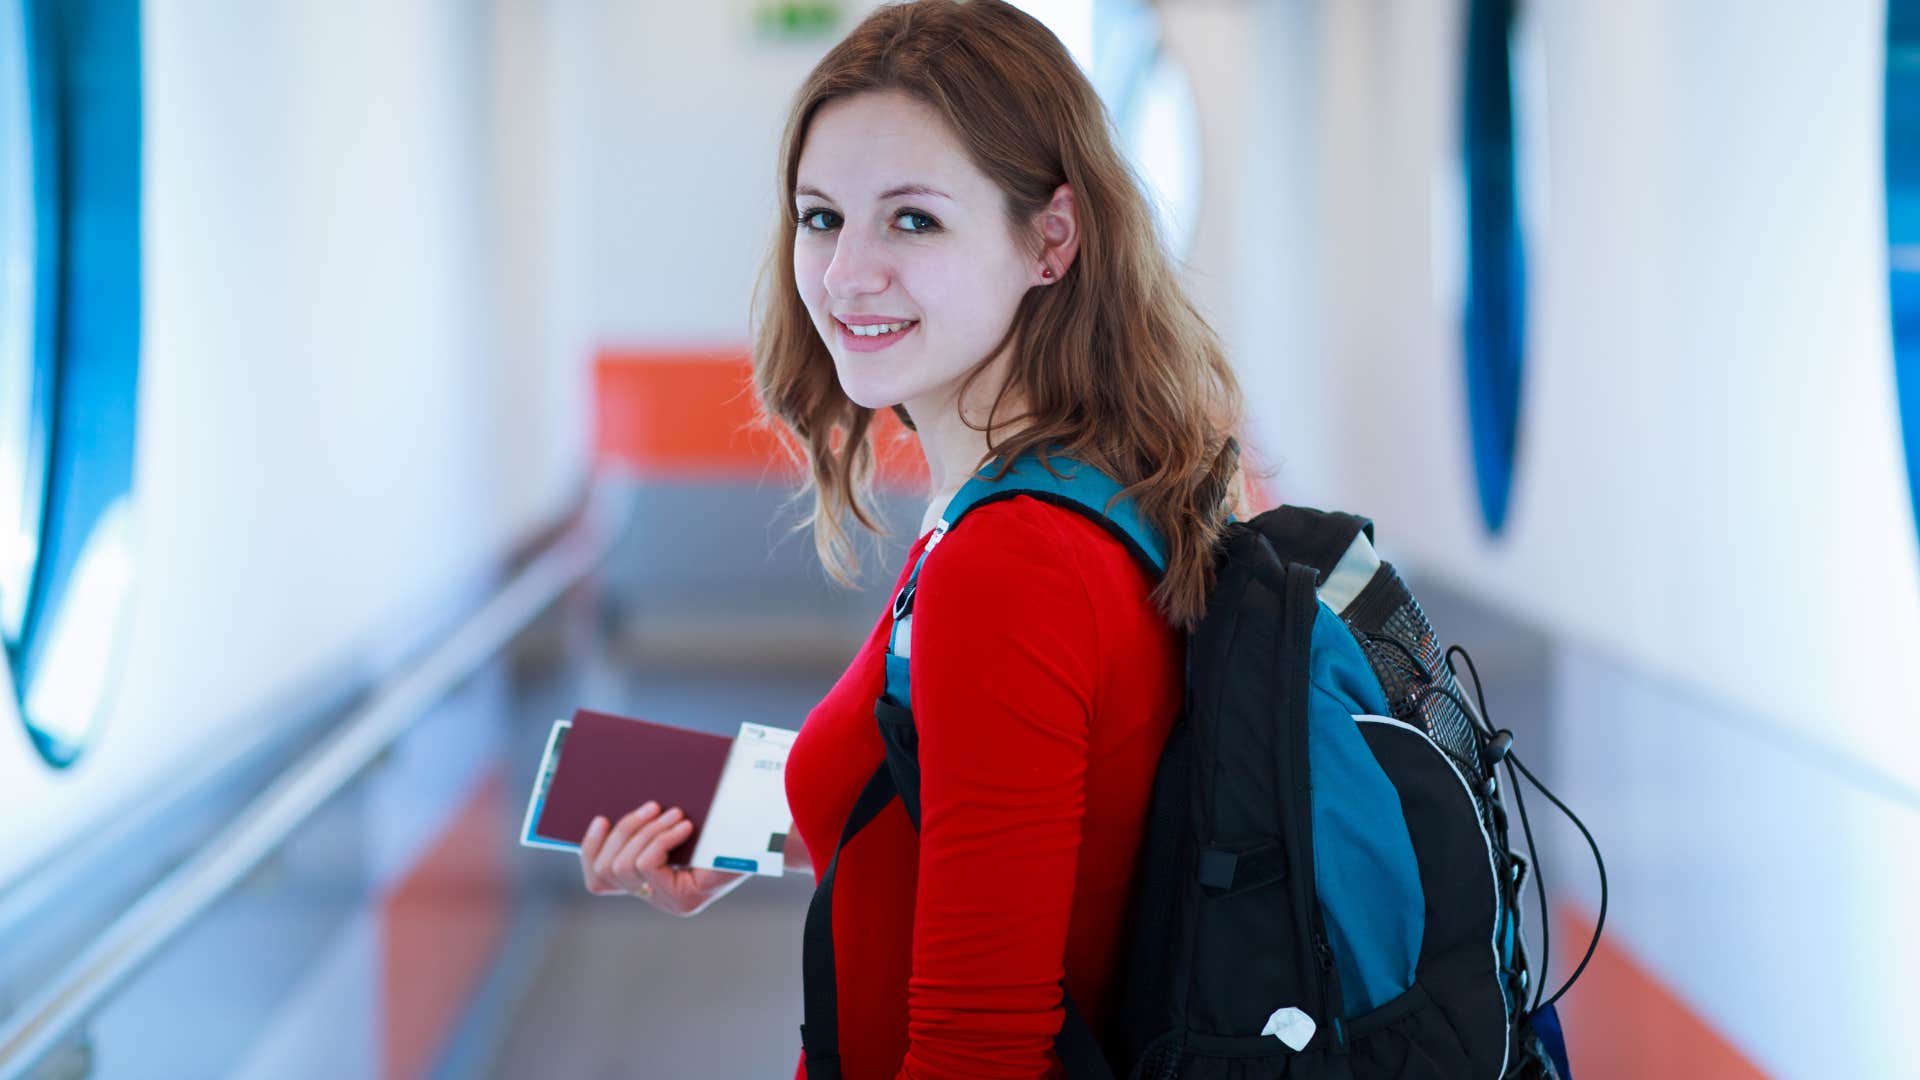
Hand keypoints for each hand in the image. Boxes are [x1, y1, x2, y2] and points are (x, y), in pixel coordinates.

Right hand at [578, 802, 747, 916]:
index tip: (600, 817)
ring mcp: (671, 903)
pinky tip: (685, 826)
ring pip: (625, 866)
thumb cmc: (727, 822)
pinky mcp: (686, 900)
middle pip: (609, 868)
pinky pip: (647, 865)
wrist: (772, 836)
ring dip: (645, 832)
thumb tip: (614, 809)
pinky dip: (660, 839)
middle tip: (654, 805)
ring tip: (674, 812)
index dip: (591, 850)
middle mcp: (657, 899)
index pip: (599, 880)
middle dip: (625, 830)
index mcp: (651, 882)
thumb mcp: (680, 821)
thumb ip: (650, 823)